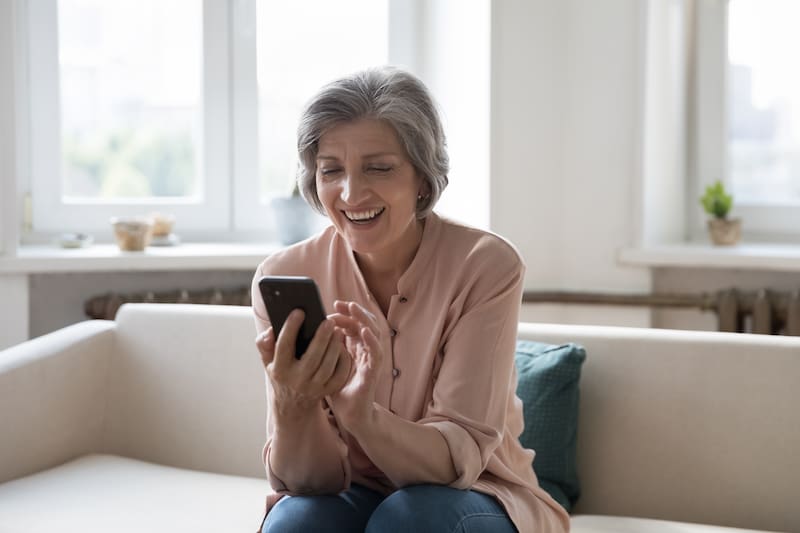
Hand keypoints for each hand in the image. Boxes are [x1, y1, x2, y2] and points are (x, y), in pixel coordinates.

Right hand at [256, 309, 351, 416]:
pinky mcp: (328, 390)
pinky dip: (343, 360)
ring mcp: (314, 388)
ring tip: (337, 330)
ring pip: (328, 367)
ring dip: (334, 347)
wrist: (293, 403)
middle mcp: (297, 380)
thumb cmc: (282, 372)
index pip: (284, 346)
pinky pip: (339, 374)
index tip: (299, 311)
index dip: (290, 328)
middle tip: (328, 321)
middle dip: (321, 338)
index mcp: (280, 370)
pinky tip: (342, 346)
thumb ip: (264, 343)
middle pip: (312, 358)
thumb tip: (270, 331)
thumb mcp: (267, 360)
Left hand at [328, 301, 384, 431]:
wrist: (350, 414)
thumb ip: (319, 348)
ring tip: (353, 308)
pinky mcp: (374, 371)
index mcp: (354, 347)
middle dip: (354, 311)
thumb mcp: (325, 364)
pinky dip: (372, 340)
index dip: (346, 312)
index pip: (354, 323)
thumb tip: (304, 329)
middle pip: (364, 323)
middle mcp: (365, 350)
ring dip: (364, 319)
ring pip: (373, 332)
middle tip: (341, 303)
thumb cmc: (337, 388)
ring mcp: (371, 359)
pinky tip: (363, 331)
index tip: (334, 304)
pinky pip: (376, 352)